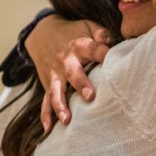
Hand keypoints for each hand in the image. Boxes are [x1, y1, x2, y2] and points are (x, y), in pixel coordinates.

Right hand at [25, 15, 111, 132]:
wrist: (42, 33)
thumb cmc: (74, 32)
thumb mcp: (87, 26)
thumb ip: (101, 33)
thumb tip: (112, 40)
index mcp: (79, 45)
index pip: (94, 49)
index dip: (104, 54)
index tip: (113, 61)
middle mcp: (66, 61)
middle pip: (73, 73)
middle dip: (81, 85)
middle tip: (90, 96)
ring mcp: (55, 74)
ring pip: (56, 91)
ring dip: (61, 105)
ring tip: (67, 120)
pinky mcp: (48, 84)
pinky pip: (45, 101)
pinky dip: (45, 115)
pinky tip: (48, 129)